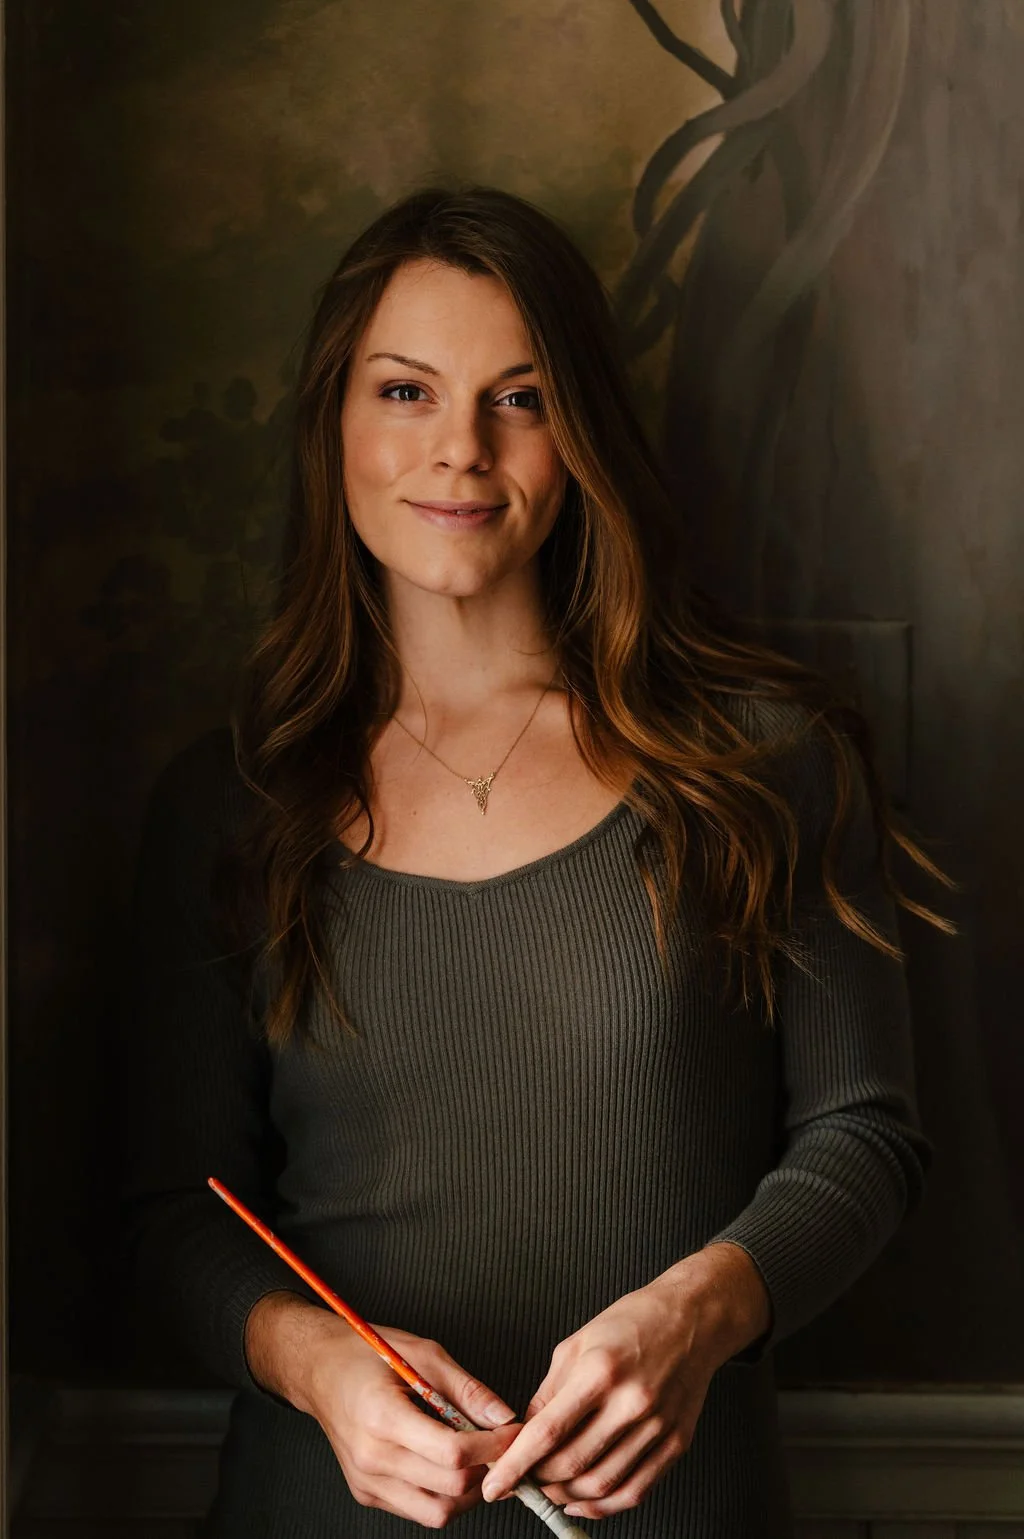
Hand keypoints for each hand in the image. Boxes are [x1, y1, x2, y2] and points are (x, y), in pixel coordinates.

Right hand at [246, 1294, 521, 1527]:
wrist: (319, 1370)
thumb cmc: (366, 1354)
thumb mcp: (423, 1353)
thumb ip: (466, 1389)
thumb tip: (504, 1417)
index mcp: (383, 1418)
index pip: (452, 1453)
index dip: (492, 1446)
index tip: (511, 1433)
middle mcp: (372, 1459)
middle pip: (450, 1487)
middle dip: (486, 1469)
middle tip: (499, 1445)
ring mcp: (368, 1482)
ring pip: (437, 1512)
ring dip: (467, 1490)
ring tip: (475, 1456)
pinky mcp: (368, 1494)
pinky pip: (418, 1510)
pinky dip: (443, 1494)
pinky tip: (446, 1463)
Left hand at [480, 1245, 770, 1520]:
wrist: (694, 1318)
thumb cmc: (634, 1322)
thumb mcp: (578, 1343)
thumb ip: (549, 1392)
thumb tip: (524, 1435)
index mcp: (601, 1371)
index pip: (548, 1432)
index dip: (516, 1465)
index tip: (495, 1484)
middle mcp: (631, 1402)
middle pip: (573, 1464)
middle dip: (538, 1482)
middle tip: (520, 1482)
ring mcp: (658, 1426)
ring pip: (602, 1485)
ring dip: (566, 1497)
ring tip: (548, 1490)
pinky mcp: (677, 1443)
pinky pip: (636, 1491)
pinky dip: (604, 1507)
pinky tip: (584, 1501)